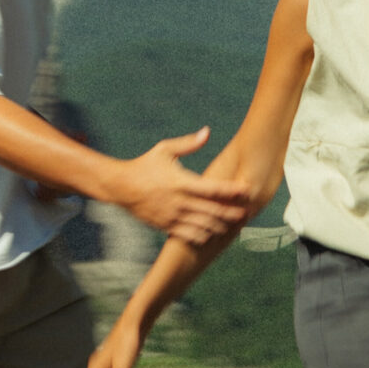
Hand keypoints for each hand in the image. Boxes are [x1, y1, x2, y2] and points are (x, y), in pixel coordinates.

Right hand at [114, 128, 249, 245]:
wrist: (120, 187)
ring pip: (204, 227)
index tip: (245, 189)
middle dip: (232, 213)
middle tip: (247, 212)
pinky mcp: (166, 227)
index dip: (231, 191)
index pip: (213, 188)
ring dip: (221, 226)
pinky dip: (204, 236)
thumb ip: (188, 143)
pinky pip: (189, 236)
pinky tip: (213, 233)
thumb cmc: (144, 165)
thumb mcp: (164, 150)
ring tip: (234, 225)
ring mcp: (172, 217)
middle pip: (213, 211)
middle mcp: (179, 202)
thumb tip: (207, 132)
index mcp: (181, 182)